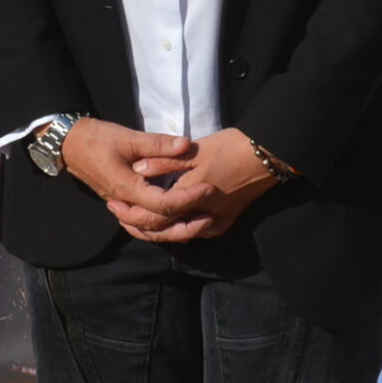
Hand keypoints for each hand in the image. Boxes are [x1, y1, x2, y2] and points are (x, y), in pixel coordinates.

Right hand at [57, 118, 197, 228]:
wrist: (70, 144)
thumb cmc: (98, 139)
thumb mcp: (129, 137)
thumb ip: (158, 143)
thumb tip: (187, 145)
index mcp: (128, 189)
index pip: (164, 204)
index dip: (189, 198)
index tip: (209, 188)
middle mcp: (125, 204)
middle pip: (159, 227)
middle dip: (188, 224)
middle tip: (212, 215)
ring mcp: (123, 207)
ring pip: (150, 232)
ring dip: (176, 232)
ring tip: (200, 225)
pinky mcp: (123, 204)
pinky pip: (143, 226)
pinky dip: (161, 229)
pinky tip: (178, 225)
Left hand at [110, 129, 280, 242]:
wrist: (265, 154)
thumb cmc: (229, 147)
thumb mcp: (192, 151)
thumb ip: (164, 162)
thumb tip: (138, 169)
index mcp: (188, 196)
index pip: (153, 215)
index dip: (131, 213)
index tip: (116, 206)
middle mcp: (201, 214)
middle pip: (164, 230)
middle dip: (141, 227)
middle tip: (123, 219)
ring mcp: (217, 219)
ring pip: (183, 234)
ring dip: (161, 231)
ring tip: (143, 224)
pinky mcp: (229, 218)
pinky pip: (204, 232)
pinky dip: (187, 231)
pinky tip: (179, 226)